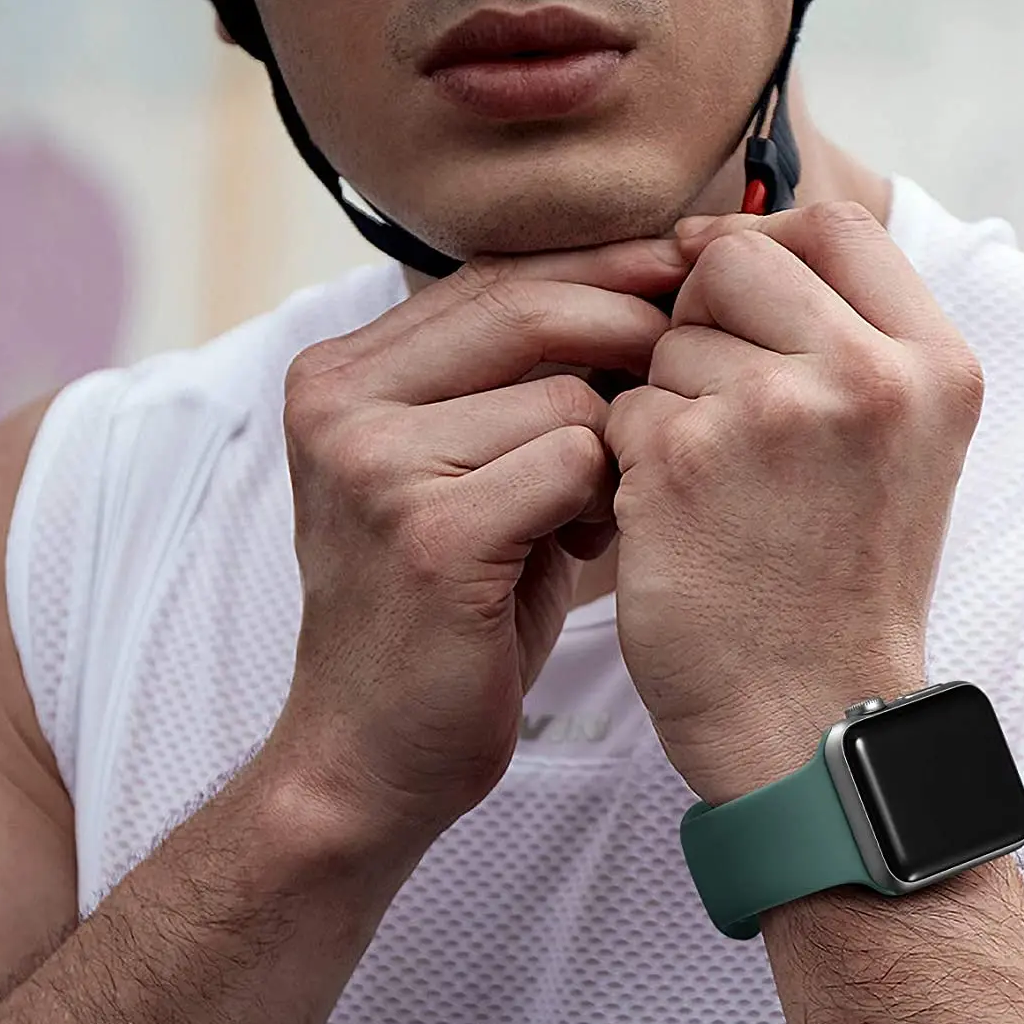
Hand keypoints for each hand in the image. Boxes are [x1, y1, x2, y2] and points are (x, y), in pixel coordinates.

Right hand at [265, 239, 688, 850]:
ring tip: (587, 522)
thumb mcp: (463, 482)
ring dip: (611, 458)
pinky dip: (601, 507)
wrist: (373, 755)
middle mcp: (339, 403)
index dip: (596, 267)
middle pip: (526, 307)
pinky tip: (581, 551)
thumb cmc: (448, 619)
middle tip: (684, 376)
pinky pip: (573, 465)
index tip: (679, 269)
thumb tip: (640, 301)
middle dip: (630, 330)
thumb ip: (511, 394)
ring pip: (567, 398)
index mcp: (339, 376)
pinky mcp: (430, 534)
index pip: (488, 276)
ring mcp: (375, 465)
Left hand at [604, 202, 983, 805]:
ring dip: (666, 407)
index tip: (719, 279)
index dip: (762, 238)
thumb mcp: (901, 457)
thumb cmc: (842, 595)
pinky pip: (621, 411)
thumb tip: (729, 243)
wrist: (812, 719)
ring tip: (715, 499)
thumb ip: (850, 345)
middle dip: (702, 323)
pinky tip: (676, 528)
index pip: (835, 226)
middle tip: (718, 416)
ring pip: (667, 342)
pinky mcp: (684, 461)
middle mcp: (866, 376)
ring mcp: (773, 413)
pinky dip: (631, 464)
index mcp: (934, 368)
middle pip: (735, 263)